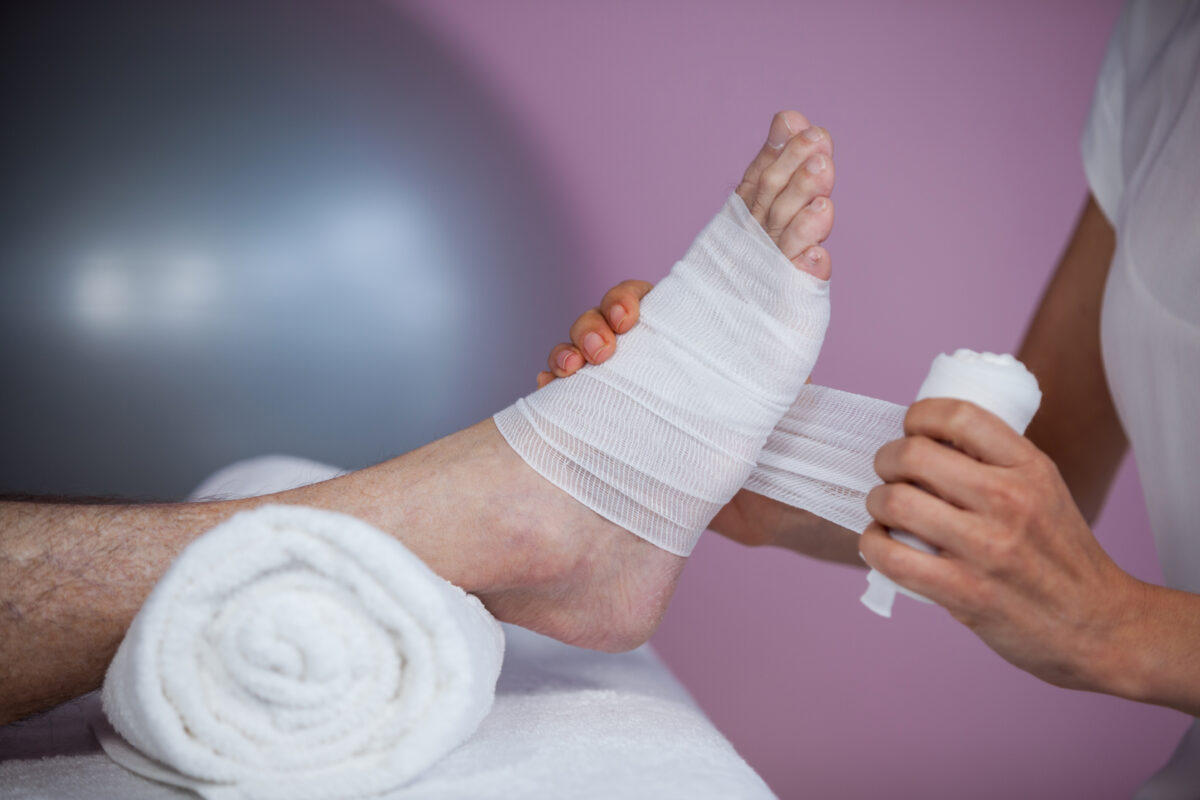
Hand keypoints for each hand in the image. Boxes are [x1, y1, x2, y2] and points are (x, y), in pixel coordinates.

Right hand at [535, 283, 858, 563]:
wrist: (766, 509)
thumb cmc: (778, 441)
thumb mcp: (784, 382)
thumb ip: (787, 333)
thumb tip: (817, 262)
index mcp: (683, 343)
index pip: (644, 301)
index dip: (627, 299)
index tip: (630, 316)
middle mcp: (648, 363)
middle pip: (601, 320)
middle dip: (592, 324)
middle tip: (605, 348)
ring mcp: (622, 396)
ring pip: (577, 354)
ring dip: (567, 352)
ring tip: (573, 372)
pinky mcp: (604, 432)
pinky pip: (563, 404)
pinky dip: (552, 391)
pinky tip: (552, 394)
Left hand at [860, 397, 1148, 694]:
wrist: (1097, 625)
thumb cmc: (1060, 555)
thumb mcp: (1044, 490)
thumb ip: (994, 463)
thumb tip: (927, 440)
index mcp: (1029, 468)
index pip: (958, 415)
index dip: (919, 416)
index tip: (911, 429)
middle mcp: (1008, 500)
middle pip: (913, 455)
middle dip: (886, 459)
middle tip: (889, 473)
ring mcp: (985, 547)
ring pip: (894, 501)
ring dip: (876, 502)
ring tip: (885, 509)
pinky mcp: (964, 591)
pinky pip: (891, 556)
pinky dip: (873, 545)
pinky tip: (881, 543)